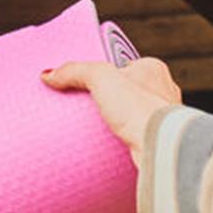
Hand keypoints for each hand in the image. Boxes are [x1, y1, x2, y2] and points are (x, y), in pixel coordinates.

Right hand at [41, 57, 181, 168]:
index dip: (107, 73)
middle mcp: (163, 92)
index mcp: (154, 69)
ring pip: (135, 116)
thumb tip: (49, 74)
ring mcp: (163, 118)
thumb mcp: (101, 77)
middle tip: (90, 107)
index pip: (125, 65)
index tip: (90, 82)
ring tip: (98, 128)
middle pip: (129, 91)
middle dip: (111, 99)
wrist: (161, 147)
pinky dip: (125, 140)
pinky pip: (137, 137)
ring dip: (119, 122)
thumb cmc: (140, 109)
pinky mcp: (158, 141)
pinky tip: (112, 145)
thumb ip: (75, 71)